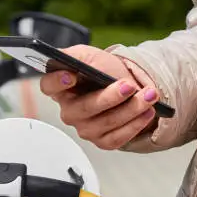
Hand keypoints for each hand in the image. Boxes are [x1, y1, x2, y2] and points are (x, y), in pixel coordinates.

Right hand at [39, 45, 158, 149]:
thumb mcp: (89, 56)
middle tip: (128, 86)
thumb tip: (65, 60)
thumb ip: (74, 56)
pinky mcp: (103, 140)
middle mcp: (70, 111)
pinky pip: (117, 138)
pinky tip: (147, 112)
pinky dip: (135, 125)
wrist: (126, 85)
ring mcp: (85, 128)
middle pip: (83, 108)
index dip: (57, 82)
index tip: (71, 75)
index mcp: (61, 88)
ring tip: (148, 96)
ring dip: (130, 109)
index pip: (48, 86)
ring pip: (105, 123)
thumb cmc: (104, 71)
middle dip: (109, 97)